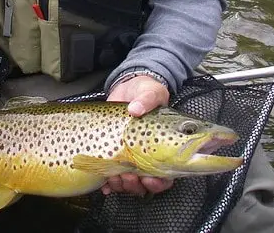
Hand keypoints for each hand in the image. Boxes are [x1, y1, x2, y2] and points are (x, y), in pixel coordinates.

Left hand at [102, 75, 172, 195]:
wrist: (128, 88)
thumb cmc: (146, 91)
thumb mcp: (150, 91)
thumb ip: (146, 99)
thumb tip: (135, 108)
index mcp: (166, 146)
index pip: (169, 174)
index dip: (160, 182)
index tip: (150, 177)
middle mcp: (151, 155)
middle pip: (149, 183)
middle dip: (138, 185)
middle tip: (129, 176)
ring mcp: (133, 156)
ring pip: (131, 183)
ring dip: (123, 185)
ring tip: (115, 177)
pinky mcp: (116, 154)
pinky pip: (114, 176)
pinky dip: (109, 183)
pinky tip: (104, 182)